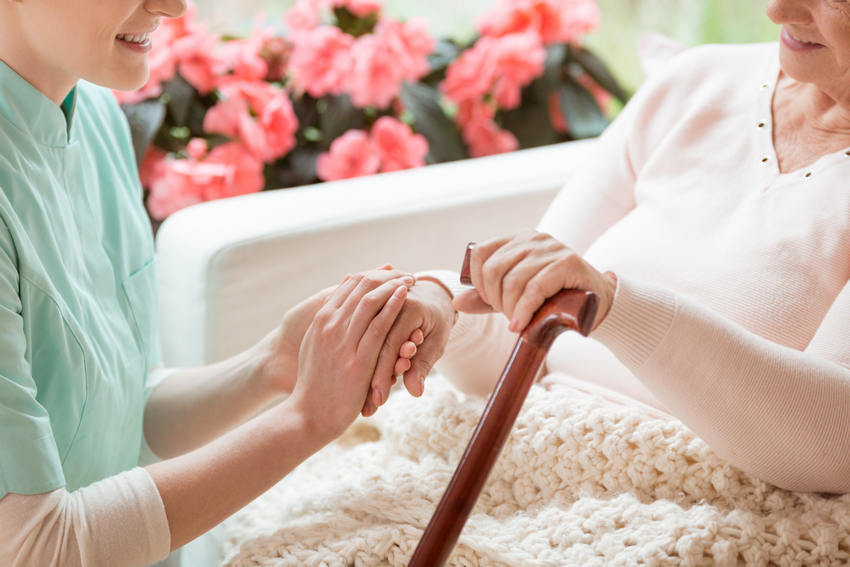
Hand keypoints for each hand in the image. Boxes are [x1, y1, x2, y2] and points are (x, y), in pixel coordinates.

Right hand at [257, 266, 416, 395]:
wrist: (308, 415)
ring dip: (394, 286)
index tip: (390, 273)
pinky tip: (406, 297)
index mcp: (321, 321)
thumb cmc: (315, 384)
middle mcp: (330, 325)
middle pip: (361, 286)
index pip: (349, 284)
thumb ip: (326, 327)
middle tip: (405, 273)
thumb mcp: (316, 348)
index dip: (373, 275)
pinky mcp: (358, 360)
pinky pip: (380, 325)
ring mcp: (342, 341)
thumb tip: (338, 309)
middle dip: (387, 276)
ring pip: (371, 301)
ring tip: (411, 280)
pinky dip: (394, 306)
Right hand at [363, 278, 455, 415]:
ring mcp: (378, 305)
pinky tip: (365, 387)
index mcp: (409, 306)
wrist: (432, 293)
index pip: (391, 344)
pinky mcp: (370, 312)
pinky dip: (366, 363)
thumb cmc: (436, 321)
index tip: (380, 399)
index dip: (385, 373)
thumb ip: (422, 365)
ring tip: (367, 402)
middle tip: (369, 407)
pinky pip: (365, 339)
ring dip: (367, 376)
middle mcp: (389, 303)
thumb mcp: (435, 343)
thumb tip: (415, 391)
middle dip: (372, 380)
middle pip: (374, 346)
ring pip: (366, 345)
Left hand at [453, 231, 616, 332]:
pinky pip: (534, 288)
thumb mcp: (515, 297)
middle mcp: (533, 238)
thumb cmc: (554, 299)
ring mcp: (551, 248)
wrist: (597, 304)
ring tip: (518, 322)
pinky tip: (521, 325)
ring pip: (513, 280)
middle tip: (508, 316)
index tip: (489, 300)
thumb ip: (487, 298)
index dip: (478, 281)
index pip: (481, 252)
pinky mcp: (567, 263)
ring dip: (510, 309)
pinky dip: (523, 310)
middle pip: (494, 268)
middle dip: (494, 299)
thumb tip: (457, 301)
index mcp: (518, 239)